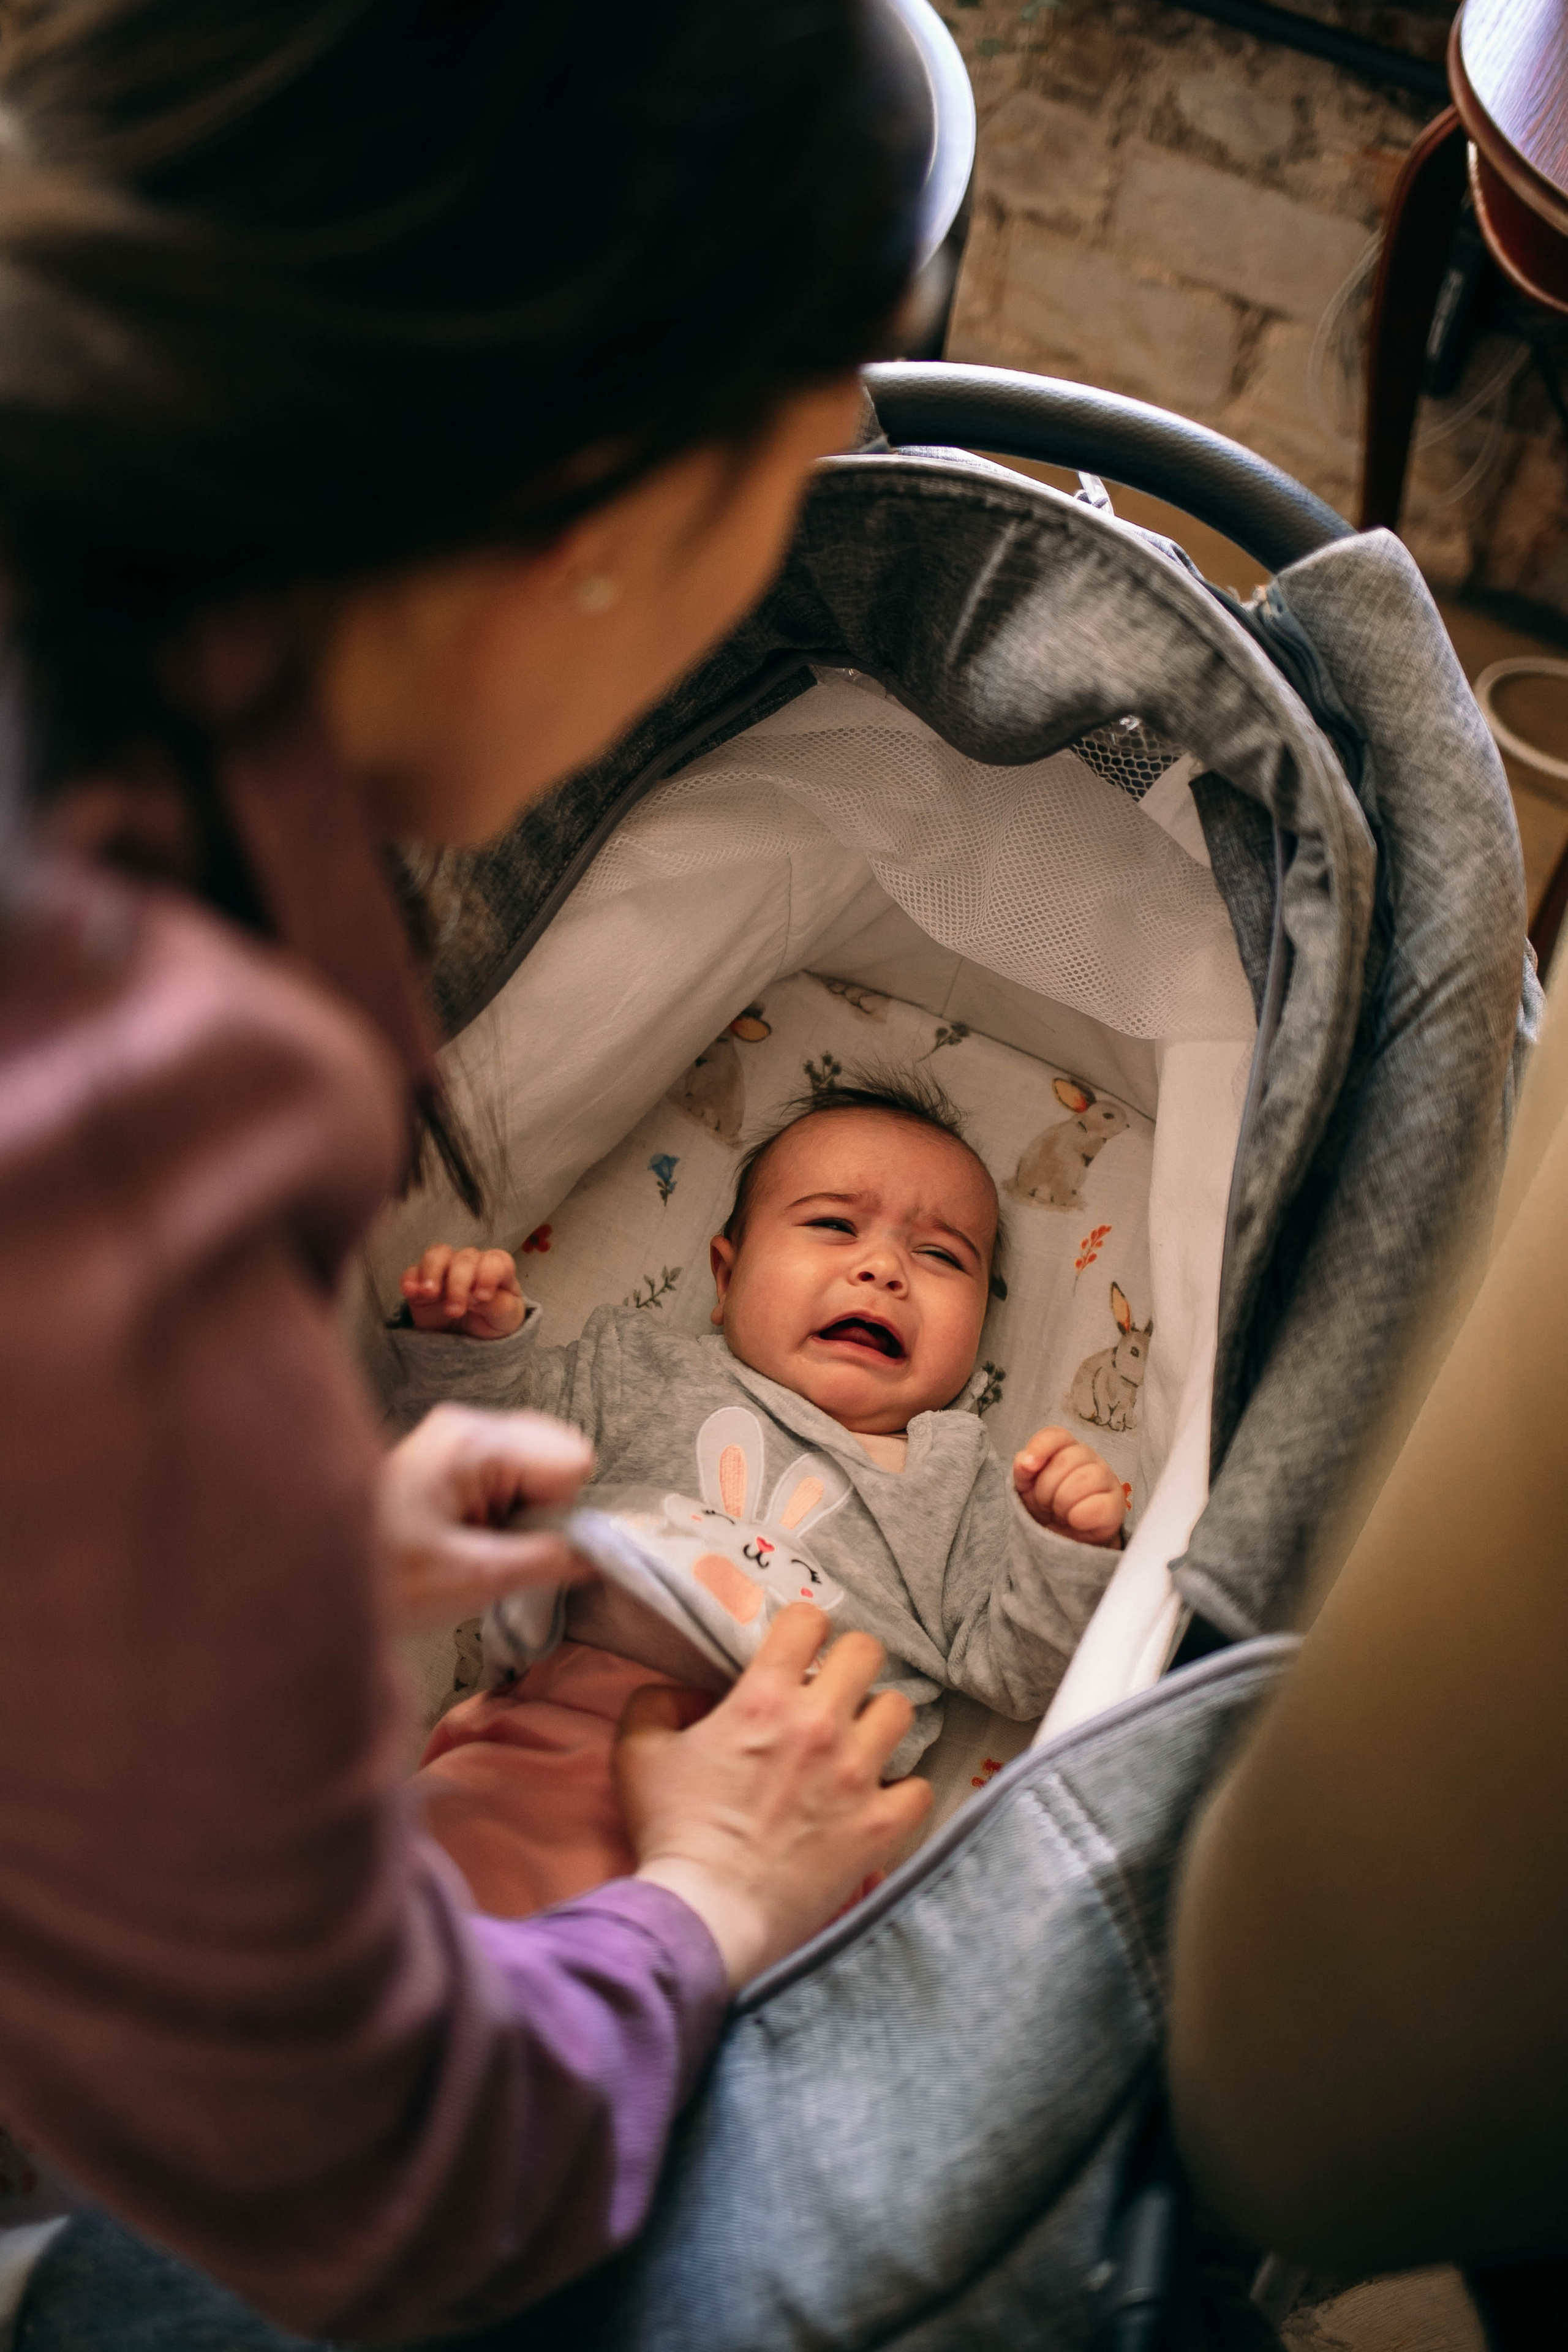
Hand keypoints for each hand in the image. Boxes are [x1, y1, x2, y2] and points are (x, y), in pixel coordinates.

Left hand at [378, 1402, 595, 1627]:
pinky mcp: (449, 1457)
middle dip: (543, 1508)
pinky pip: (509, 1475)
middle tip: (494, 1545)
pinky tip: (467, 1535)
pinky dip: (503, 1509)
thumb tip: (598, 1553)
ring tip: (475, 1542)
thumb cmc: (379, 1573)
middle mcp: (469, 1425)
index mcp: (475, 1441)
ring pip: (537, 1466)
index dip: (561, 1512)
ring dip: (522, 1512)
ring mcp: (457, 1437)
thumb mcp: (471, 1578)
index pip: (571, 1460)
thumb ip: (546, 1560)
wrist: (305, 1572)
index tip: (524, 1545)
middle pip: (557, 1455)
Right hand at [400, 1244, 525, 1339]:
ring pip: (437, 1255)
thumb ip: (497, 1305)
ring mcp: (445, 1270)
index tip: (482, 1296)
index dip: (488, 1274)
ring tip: (430, 1294)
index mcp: (498, 1269)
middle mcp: (471, 1264)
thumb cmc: (495, 1322)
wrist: (472, 1341)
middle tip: (455, 1311)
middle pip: (464, 1259)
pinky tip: (411, 1292)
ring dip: (432, 1272)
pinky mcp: (422, 1282)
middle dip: (458, 1283)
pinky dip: (410, 1279)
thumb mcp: (506, 1319)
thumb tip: (476, 1297)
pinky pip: (412, 1271)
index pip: (496, 1260)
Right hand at [615, 1605, 930, 1987]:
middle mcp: (820, 1725)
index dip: (802, 1630)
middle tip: (831, 1693)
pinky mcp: (880, 1826)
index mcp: (764, 1699)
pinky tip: (877, 1800)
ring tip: (858, 1743)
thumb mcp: (639, 1753)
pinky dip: (902, 1791)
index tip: (795, 1655)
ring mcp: (857, 1776)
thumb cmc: (671, 1834)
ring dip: (877, 1722)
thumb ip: (658, 1702)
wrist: (707, 1915)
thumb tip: (693, 1691)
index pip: (809, 1619)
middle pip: (867, 1652)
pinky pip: (920, 1787)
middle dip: (848, 1665)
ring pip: (900, 1710)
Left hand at [1013, 1426, 1126, 1547]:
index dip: (1040, 1447)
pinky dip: (1080, 1516)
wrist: (1065, 1539)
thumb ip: (1023, 1469)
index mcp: (1067, 1449)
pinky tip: (1075, 1521)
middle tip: (1046, 1504)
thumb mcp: (1027, 1488)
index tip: (1028, 1467)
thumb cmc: (1047, 1507)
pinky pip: (1100, 1505)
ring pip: (1086, 1478)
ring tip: (1061, 1513)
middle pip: (1067, 1460)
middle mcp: (1090, 1459)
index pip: (1056, 1435)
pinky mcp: (1117, 1506)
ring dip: (1063, 1502)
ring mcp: (1107, 1480)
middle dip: (1047, 1487)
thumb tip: (1025, 1461)